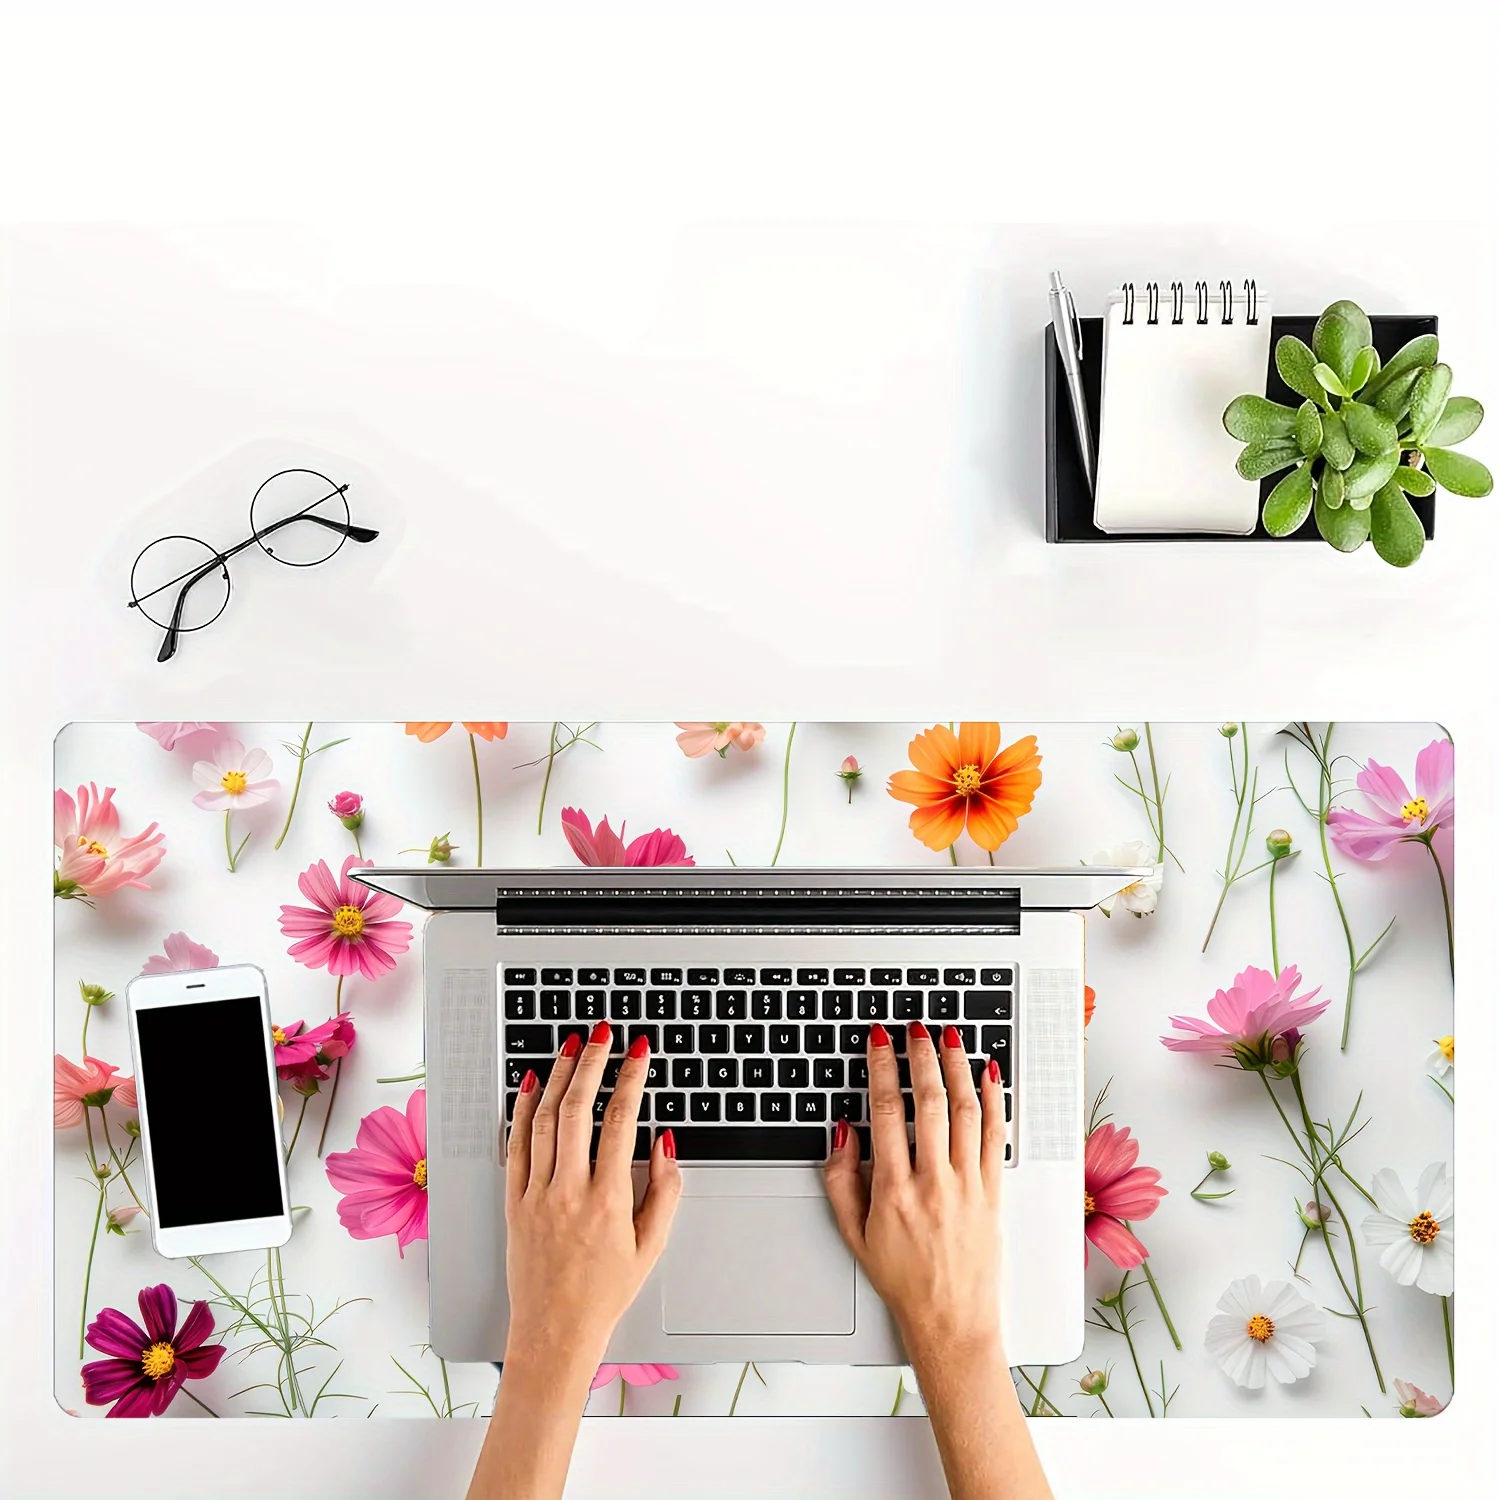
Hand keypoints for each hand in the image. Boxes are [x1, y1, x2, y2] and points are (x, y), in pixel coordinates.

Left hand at [503, 1023, 680, 1369]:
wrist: (554, 1332)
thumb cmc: (605, 1293)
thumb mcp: (652, 1246)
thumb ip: (665, 1190)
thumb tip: (665, 1142)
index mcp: (608, 1200)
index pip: (620, 1122)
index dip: (631, 1079)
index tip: (639, 1053)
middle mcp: (569, 1192)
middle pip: (578, 1109)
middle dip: (592, 1063)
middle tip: (602, 1034)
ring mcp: (536, 1195)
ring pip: (544, 1120)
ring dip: (558, 1076)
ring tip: (570, 1046)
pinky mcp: (513, 1202)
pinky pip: (515, 1145)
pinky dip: (522, 1110)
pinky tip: (529, 1084)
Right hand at [823, 1021, 1005, 1360]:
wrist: (952, 1321)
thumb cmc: (903, 1279)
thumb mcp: (853, 1233)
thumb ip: (840, 1178)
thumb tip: (842, 1130)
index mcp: (893, 1190)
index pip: (885, 1112)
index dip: (881, 1068)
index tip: (879, 1041)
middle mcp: (933, 1183)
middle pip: (928, 1102)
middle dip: (920, 1056)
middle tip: (915, 1027)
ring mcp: (968, 1186)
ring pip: (965, 1111)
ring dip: (957, 1067)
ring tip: (950, 1037)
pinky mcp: (994, 1192)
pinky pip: (996, 1136)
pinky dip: (995, 1100)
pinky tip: (990, 1074)